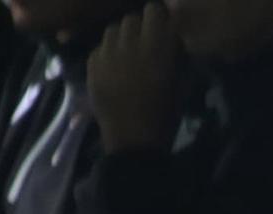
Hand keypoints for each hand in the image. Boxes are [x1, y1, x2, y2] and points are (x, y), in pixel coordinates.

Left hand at [87, 3, 180, 152]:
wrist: (134, 142)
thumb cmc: (165, 115)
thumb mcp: (181, 83)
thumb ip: (175, 54)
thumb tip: (171, 35)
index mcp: (156, 49)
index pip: (154, 12)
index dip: (160, 19)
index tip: (164, 30)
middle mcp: (129, 46)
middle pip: (131, 19)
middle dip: (140, 28)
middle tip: (147, 44)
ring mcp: (106, 55)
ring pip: (113, 30)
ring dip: (123, 38)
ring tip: (129, 54)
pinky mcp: (92, 66)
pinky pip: (100, 47)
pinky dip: (108, 53)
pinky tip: (115, 69)